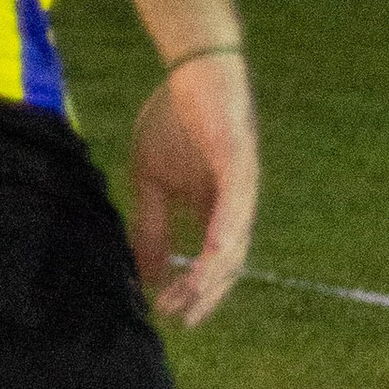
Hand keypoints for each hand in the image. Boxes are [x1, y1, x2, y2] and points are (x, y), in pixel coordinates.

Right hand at [129, 52, 256, 325]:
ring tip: (193, 295)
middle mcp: (236, 207)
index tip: (167, 314)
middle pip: (227, 264)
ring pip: (234, 241)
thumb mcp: (151, 180)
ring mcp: (242, 187)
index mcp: (215, 212)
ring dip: (213, 271)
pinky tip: (216, 251)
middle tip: (181, 319)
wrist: (191, 70)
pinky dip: (227, 229)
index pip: (210, 264)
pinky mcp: (240, 161)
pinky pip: (237, 203)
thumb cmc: (173, 121)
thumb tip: (146, 271)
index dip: (193, 291)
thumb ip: (152, 224)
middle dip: (204, 294)